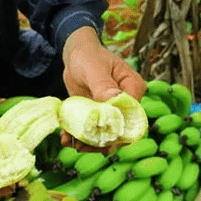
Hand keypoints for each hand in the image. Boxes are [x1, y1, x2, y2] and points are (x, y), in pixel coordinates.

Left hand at [60, 27, 146, 153]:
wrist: (76, 55)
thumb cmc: (88, 56)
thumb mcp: (94, 68)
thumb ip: (103, 85)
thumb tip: (114, 99)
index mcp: (133, 87)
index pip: (131, 113)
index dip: (117, 128)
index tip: (98, 134)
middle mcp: (126, 102)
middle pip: (120, 128)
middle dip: (101, 141)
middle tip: (81, 145)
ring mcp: (112, 110)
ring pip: (106, 134)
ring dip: (89, 143)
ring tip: (71, 144)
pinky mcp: (99, 115)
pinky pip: (93, 130)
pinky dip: (81, 137)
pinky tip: (67, 139)